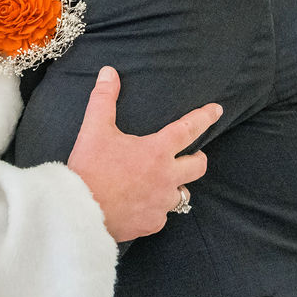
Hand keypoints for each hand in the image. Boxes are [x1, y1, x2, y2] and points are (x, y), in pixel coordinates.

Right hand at [67, 66, 217, 242]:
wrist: (79, 212)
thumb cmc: (89, 168)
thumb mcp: (94, 129)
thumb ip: (104, 99)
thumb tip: (109, 72)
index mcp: (157, 151)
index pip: (189, 129)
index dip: (205, 117)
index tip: (216, 111)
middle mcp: (167, 178)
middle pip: (198, 166)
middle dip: (197, 158)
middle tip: (190, 154)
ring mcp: (162, 203)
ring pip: (181, 192)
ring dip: (174, 185)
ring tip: (160, 182)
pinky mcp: (153, 223)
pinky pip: (163, 215)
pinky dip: (156, 208)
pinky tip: (143, 204)